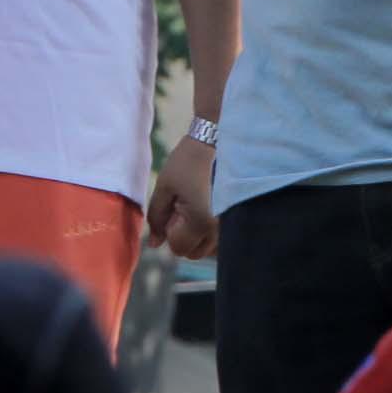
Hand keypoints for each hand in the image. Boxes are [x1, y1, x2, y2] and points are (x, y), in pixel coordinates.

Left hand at [148, 132, 219, 258]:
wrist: (217, 138)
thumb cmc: (188, 161)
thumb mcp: (165, 187)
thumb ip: (156, 218)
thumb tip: (155, 244)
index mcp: (200, 222)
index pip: (179, 248)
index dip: (170, 232)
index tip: (174, 208)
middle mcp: (219, 229)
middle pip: (194, 253)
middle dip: (183, 238)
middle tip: (182, 209)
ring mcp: (230, 225)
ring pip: (208, 249)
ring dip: (197, 236)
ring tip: (196, 207)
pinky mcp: (236, 217)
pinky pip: (220, 239)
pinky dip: (209, 232)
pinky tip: (206, 209)